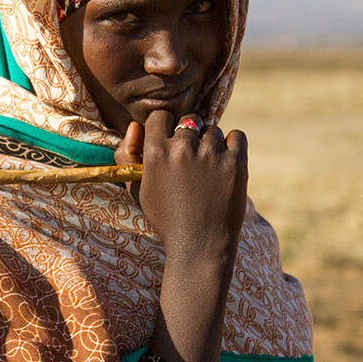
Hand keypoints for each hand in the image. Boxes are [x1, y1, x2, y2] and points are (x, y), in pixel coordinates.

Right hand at [117, 111, 247, 263]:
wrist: (200, 245)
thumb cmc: (165, 218)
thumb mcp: (137, 189)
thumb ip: (127, 155)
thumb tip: (136, 126)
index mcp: (155, 152)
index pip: (160, 116)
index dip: (165, 127)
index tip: (170, 142)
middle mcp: (182, 148)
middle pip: (190, 121)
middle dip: (190, 137)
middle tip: (191, 161)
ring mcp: (211, 154)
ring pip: (213, 131)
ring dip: (211, 144)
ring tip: (208, 171)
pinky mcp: (236, 162)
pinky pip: (236, 136)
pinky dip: (232, 146)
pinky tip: (225, 164)